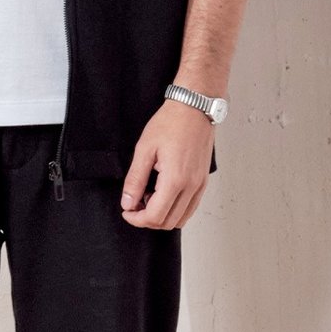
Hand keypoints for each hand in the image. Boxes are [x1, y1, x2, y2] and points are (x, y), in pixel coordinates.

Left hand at [120, 99, 213, 229]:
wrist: (194, 109)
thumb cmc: (171, 122)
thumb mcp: (145, 148)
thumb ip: (135, 179)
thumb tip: (128, 202)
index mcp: (175, 179)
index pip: (155, 216)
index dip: (137, 219)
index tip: (126, 211)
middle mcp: (191, 187)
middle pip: (168, 222)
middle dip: (147, 220)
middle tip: (134, 205)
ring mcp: (200, 186)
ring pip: (181, 219)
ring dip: (162, 216)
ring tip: (148, 197)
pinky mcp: (203, 182)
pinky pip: (190, 208)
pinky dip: (175, 210)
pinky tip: (163, 194)